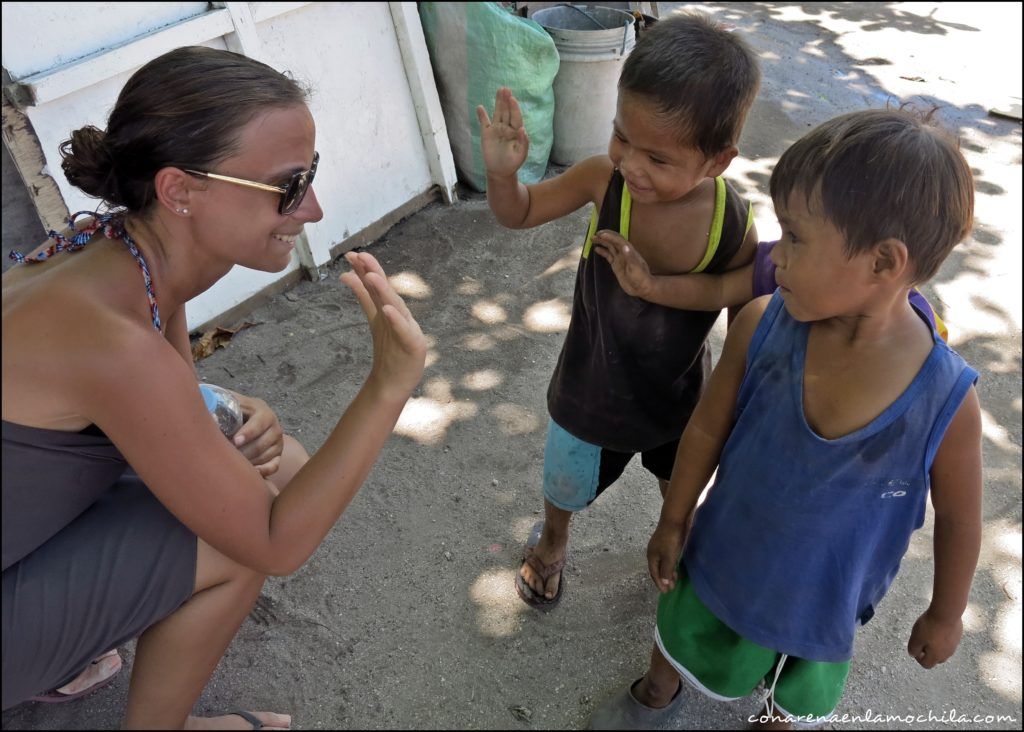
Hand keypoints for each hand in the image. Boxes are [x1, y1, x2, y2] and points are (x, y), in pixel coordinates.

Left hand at [230, 393, 284, 477]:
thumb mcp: (232, 403)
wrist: (248, 417)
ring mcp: (278, 443)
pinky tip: (250, 472)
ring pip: (264, 457)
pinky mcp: (278, 456)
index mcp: (264, 413)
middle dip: (243, 452)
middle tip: (226, 457)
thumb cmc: (235, 411)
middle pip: (260, 444)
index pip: (258, 424)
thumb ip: (222, 407)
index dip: (247, 433)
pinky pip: (273, 467)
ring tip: (231, 464)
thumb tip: (212, 416)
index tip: (235, 441)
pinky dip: (263, 471)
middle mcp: (275, 428)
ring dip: (247, 462)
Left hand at [340, 251, 426, 401]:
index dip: (366, 270)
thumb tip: (346, 274)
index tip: (352, 254)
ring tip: (373, 277)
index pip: (377, 287)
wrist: (395, 382)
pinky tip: (387, 309)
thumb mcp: (375, 318)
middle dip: (375, 274)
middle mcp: (399, 316)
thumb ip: (363, 296)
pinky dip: (396, 320)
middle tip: (362, 257)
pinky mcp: (412, 346)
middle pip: (386, 292)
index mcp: (389, 309)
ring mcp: (407, 330)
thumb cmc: (390, 350)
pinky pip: (402, 331)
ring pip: (395, 308)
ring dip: (385, 292)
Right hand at [476, 87, 529, 177]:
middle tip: (505, 89)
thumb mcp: (521, 155)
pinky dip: (482, 115)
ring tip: (499, 90)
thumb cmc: (513, 163)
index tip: (512, 99)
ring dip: (498, 102)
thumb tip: (523, 129)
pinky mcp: (486, 133)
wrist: (500, 171)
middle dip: (506, 100)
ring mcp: (496, 129)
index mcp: (516, 131)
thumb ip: (523, 142)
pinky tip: (480, 107)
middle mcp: (506, 127)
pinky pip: (484, 122)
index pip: (515, 116)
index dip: (514, 107)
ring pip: (497, 113)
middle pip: (506, 111)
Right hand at [591, 230, 653, 297]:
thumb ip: (630, 257)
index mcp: (629, 251)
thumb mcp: (636, 267)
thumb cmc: (640, 277)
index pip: (618, 240)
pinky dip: (603, 251)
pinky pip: (608, 256)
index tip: (601, 234)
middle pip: (613, 241)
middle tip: (594, 234)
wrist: (642, 288)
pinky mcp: (616, 265)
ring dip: (602, 242)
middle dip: (604, 237)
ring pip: (610, 247)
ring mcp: (620, 258)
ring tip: (593, 239)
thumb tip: (624, 246)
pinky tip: (597, 249)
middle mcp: (624, 253)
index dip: (610, 236)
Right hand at [647, 520, 686, 592]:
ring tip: (675, 580)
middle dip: (663, 579)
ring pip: (662, 564)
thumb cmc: (671, 539)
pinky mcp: (666, 543)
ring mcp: (659, 547)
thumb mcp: (669, 557)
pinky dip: (670, 565)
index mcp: (651, 556)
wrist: (674, 519)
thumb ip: (666, 570)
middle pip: (657, 569)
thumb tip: (664, 583)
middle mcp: (653, 553)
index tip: (666, 592)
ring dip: (668, 573)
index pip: (654, 573)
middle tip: (671, 588)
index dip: (659, 583)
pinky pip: (667, 559)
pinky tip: (676, 567)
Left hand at [907, 610, 963, 667]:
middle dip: (927, 652)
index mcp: (937, 656)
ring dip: (935, 644)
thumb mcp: (916, 637)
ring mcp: (954, 644)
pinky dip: (942, 637)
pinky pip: (948, 640)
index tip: (915, 646)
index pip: (926, 664)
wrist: (947, 613)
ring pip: (943, 649)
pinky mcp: (958, 635)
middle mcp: (947, 653)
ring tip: (929, 631)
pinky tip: (937, 626)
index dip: (918, 658)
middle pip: (936, 659)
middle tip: (922, 639)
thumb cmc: (929, 626)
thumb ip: (913, 648)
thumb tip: (912, 654)